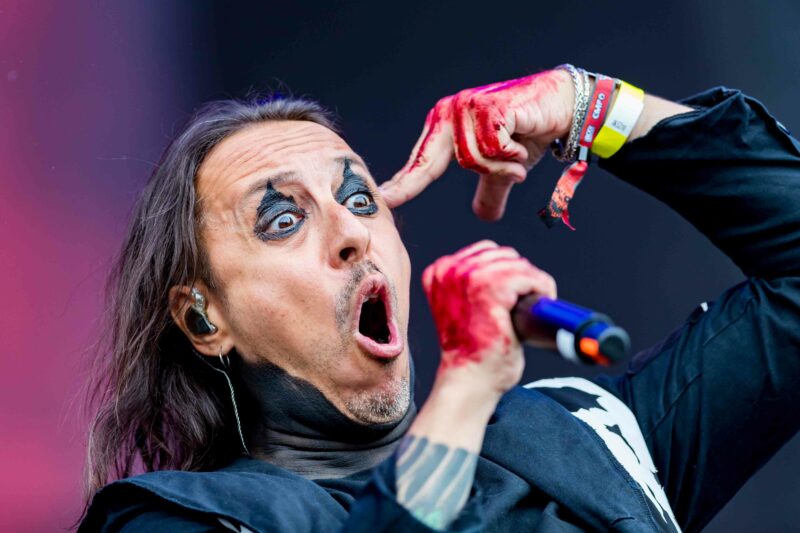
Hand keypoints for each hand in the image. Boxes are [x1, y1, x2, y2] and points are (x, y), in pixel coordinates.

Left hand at [380, 69, 574, 220]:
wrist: (562, 107)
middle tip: (430, 191)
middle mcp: (449, 113)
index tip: (383, 199)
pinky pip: (492, 149)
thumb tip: (484, 217)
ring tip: (520, 157)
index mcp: (444, 126)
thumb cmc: (530, 133)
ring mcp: (467, 107)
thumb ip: (489, 190)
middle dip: (435, 179)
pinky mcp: (489, 107)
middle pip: (435, 164)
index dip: (403, 183)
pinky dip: (512, 155)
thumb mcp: (504, 170)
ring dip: (502, 167)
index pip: (419, 161)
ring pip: (471, 160)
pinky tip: (525, 143)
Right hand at [422, 240, 556, 395]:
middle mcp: (449, 270)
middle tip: (525, 304)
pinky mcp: (490, 291)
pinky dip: (542, 288)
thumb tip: (513, 268)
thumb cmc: (472, 351)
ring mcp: (468, 278)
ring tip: (533, 304)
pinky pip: (528, 276)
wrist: (469, 381)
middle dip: (521, 276)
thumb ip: (472, 284)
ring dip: (534, 283)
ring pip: (518, 264)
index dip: (507, 271)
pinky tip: (540, 303)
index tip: (513, 296)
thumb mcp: (463, 307)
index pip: (485, 251)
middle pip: (503, 255)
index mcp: (438, 272)